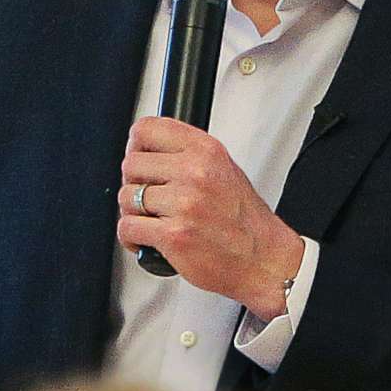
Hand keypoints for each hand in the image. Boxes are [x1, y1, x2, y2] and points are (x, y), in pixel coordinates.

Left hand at [117, 117, 303, 318]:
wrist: (264, 260)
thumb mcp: (225, 170)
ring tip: (154, 222)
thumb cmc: (245, 222)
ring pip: (127, 197)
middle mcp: (195, 172)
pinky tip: (148, 240)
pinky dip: (132, 238)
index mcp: (206, 151)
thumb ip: (189, 156)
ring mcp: (184, 203)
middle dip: (134, 185)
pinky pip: (128, 228)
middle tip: (149, 200)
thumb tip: (150, 152)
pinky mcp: (173, 234)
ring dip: (133, 213)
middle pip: (131, 165)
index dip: (136, 148)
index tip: (140, 163)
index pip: (147, 130)